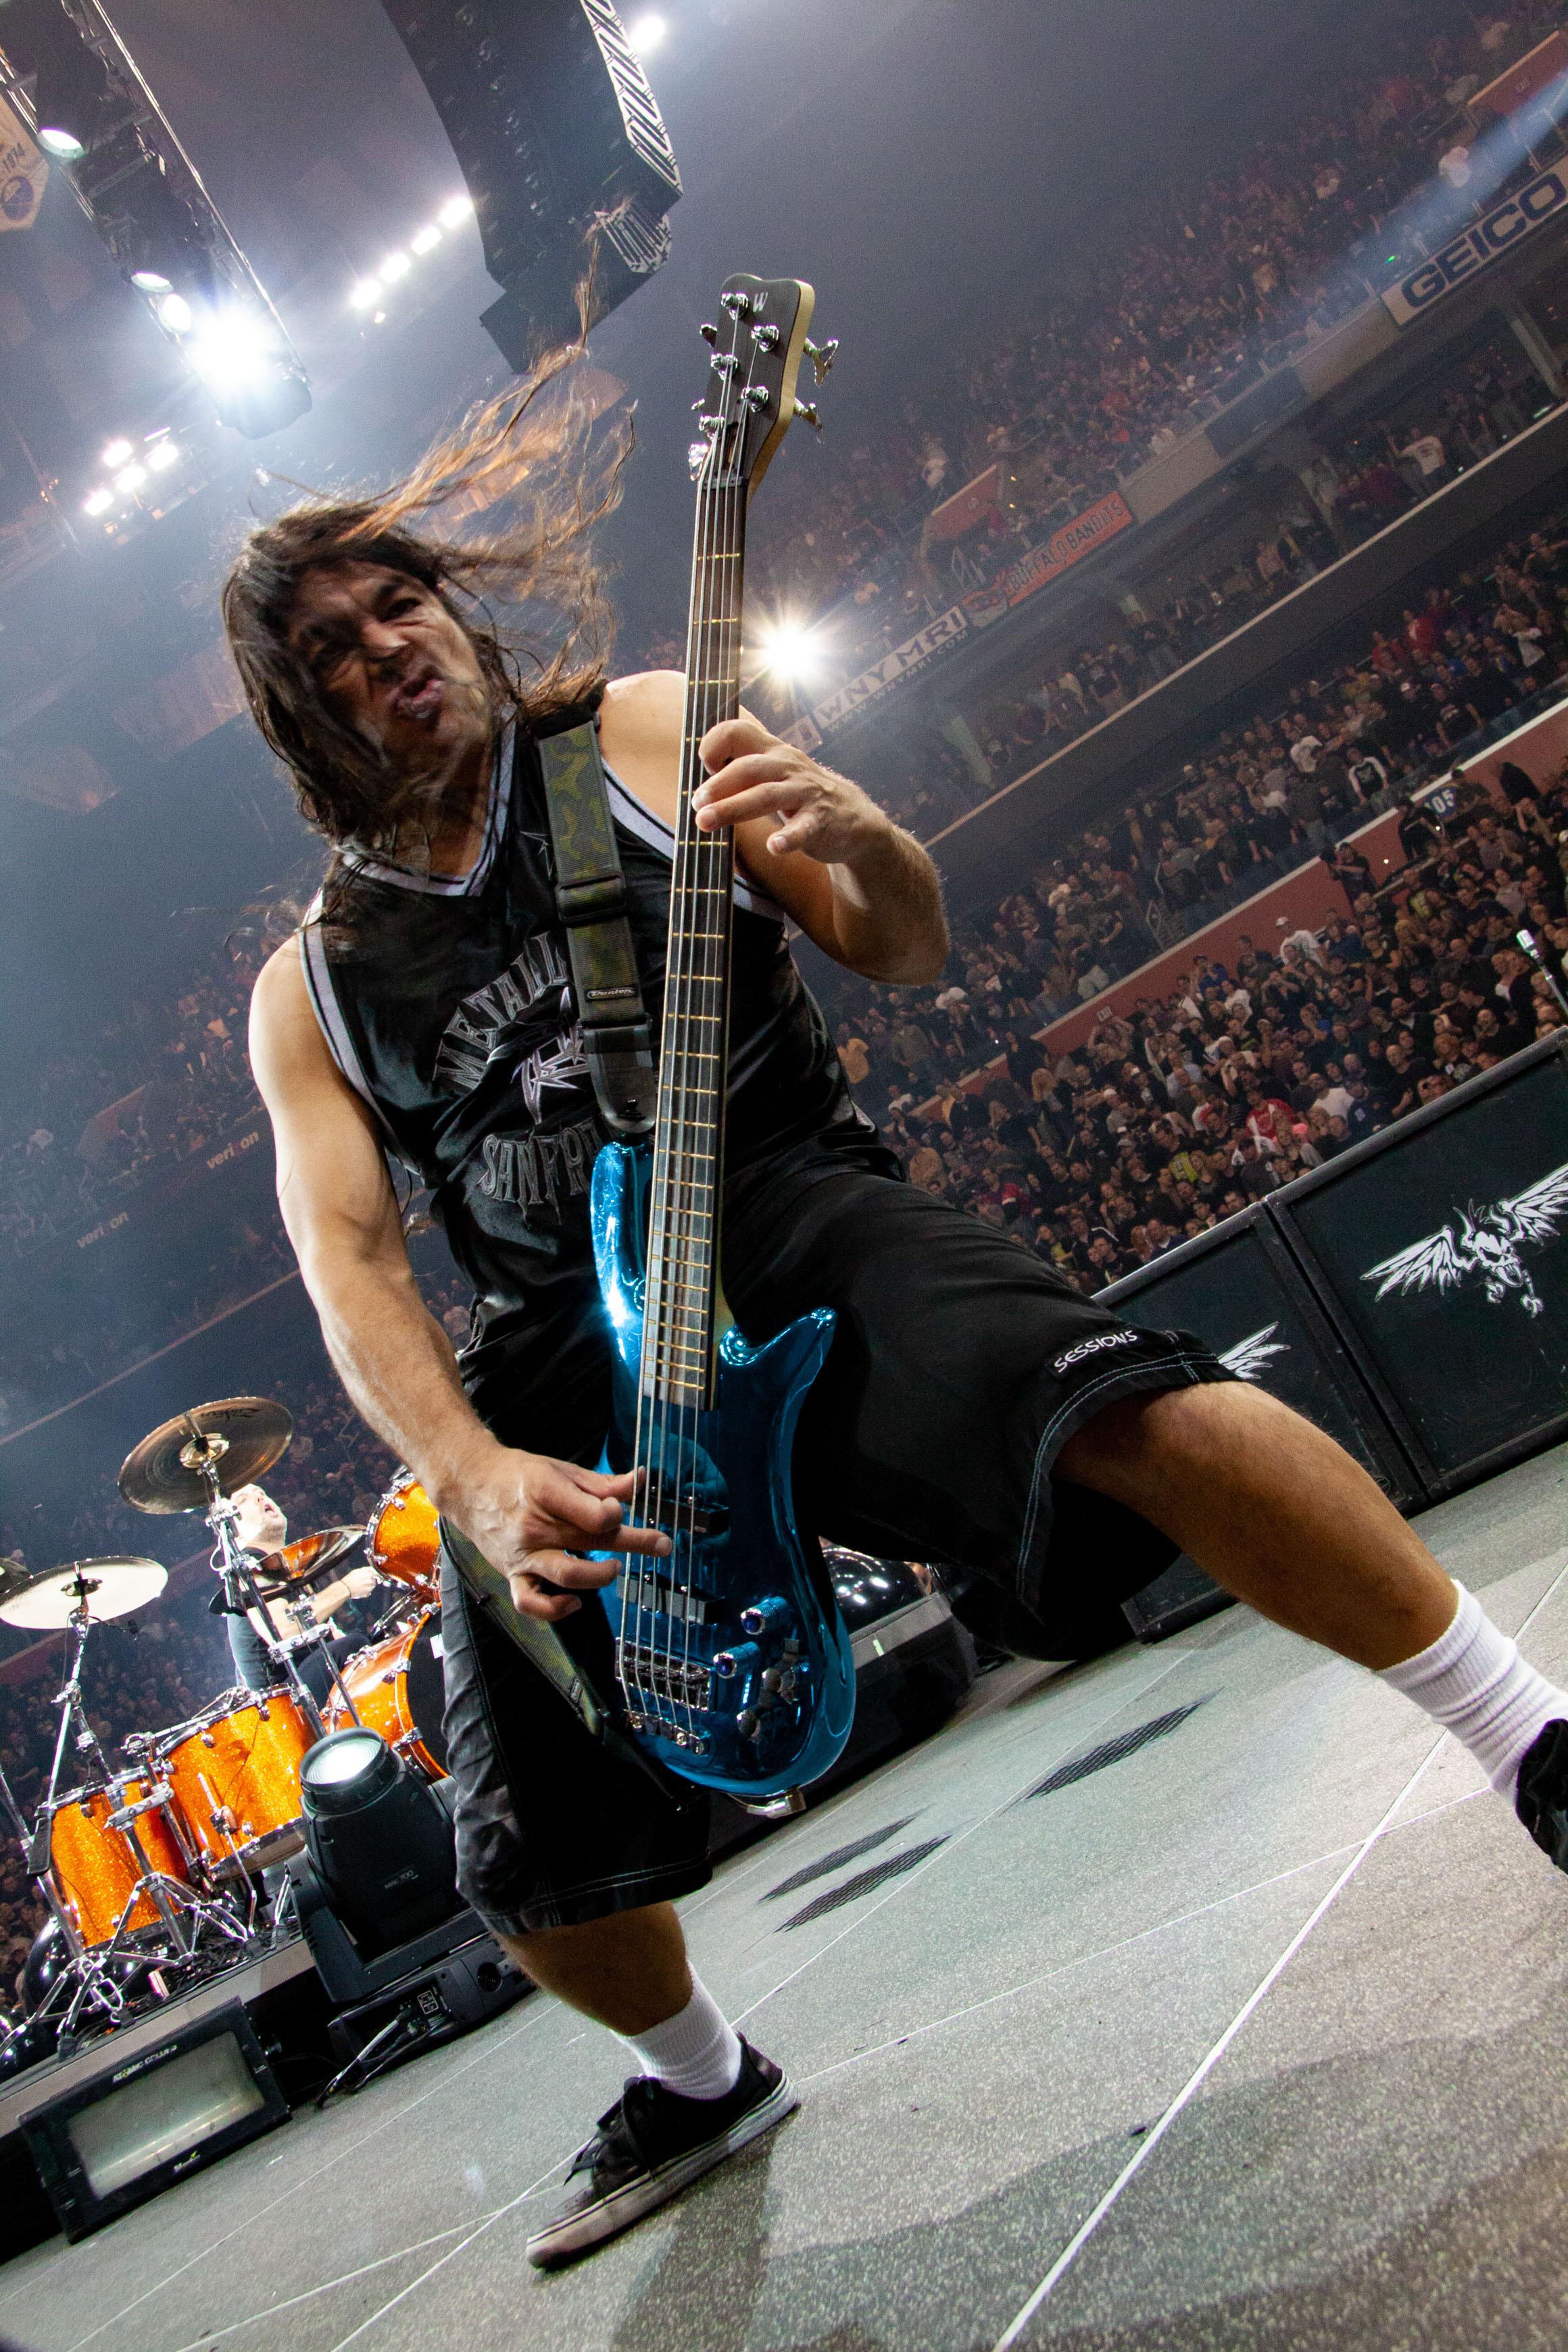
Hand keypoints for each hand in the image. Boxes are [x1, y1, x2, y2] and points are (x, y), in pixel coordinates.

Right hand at [343, 1566, 378, 1598]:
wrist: (345, 1588)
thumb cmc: (349, 1580)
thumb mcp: (356, 1571)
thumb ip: (364, 1571)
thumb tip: (370, 1571)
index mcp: (367, 1571)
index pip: (375, 1572)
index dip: (376, 1575)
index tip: (377, 1577)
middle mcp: (370, 1576)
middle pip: (374, 1580)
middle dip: (370, 1582)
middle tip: (364, 1584)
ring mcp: (370, 1584)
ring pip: (372, 1586)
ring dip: (368, 1587)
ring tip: (359, 1588)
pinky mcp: (369, 1591)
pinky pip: (369, 1592)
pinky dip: (365, 1593)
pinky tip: (359, 1591)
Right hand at [444, 1446, 669, 1623]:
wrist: (469, 1485)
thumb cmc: (519, 1475)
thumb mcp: (561, 1470)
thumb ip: (602, 1483)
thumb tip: (641, 1482)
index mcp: (546, 1493)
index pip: (595, 1514)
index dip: (616, 1513)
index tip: (619, 1509)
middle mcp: (534, 1526)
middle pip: (593, 1540)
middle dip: (636, 1543)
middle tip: (662, 1545)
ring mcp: (523, 1554)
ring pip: (567, 1575)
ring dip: (599, 1576)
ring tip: (613, 1569)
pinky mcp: (512, 1573)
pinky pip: (531, 1602)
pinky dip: (555, 1609)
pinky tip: (575, 1602)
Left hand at [692, 714, 883, 863]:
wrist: (853, 818)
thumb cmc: (800, 794)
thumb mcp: (773, 773)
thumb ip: (740, 770)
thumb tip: (696, 786)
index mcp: (772, 751)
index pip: (738, 731)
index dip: (714, 745)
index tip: (704, 767)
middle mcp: (788, 766)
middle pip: (747, 768)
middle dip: (717, 786)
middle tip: (695, 805)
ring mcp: (805, 793)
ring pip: (767, 796)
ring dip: (733, 808)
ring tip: (706, 823)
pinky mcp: (821, 821)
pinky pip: (803, 828)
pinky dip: (788, 838)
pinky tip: (773, 847)